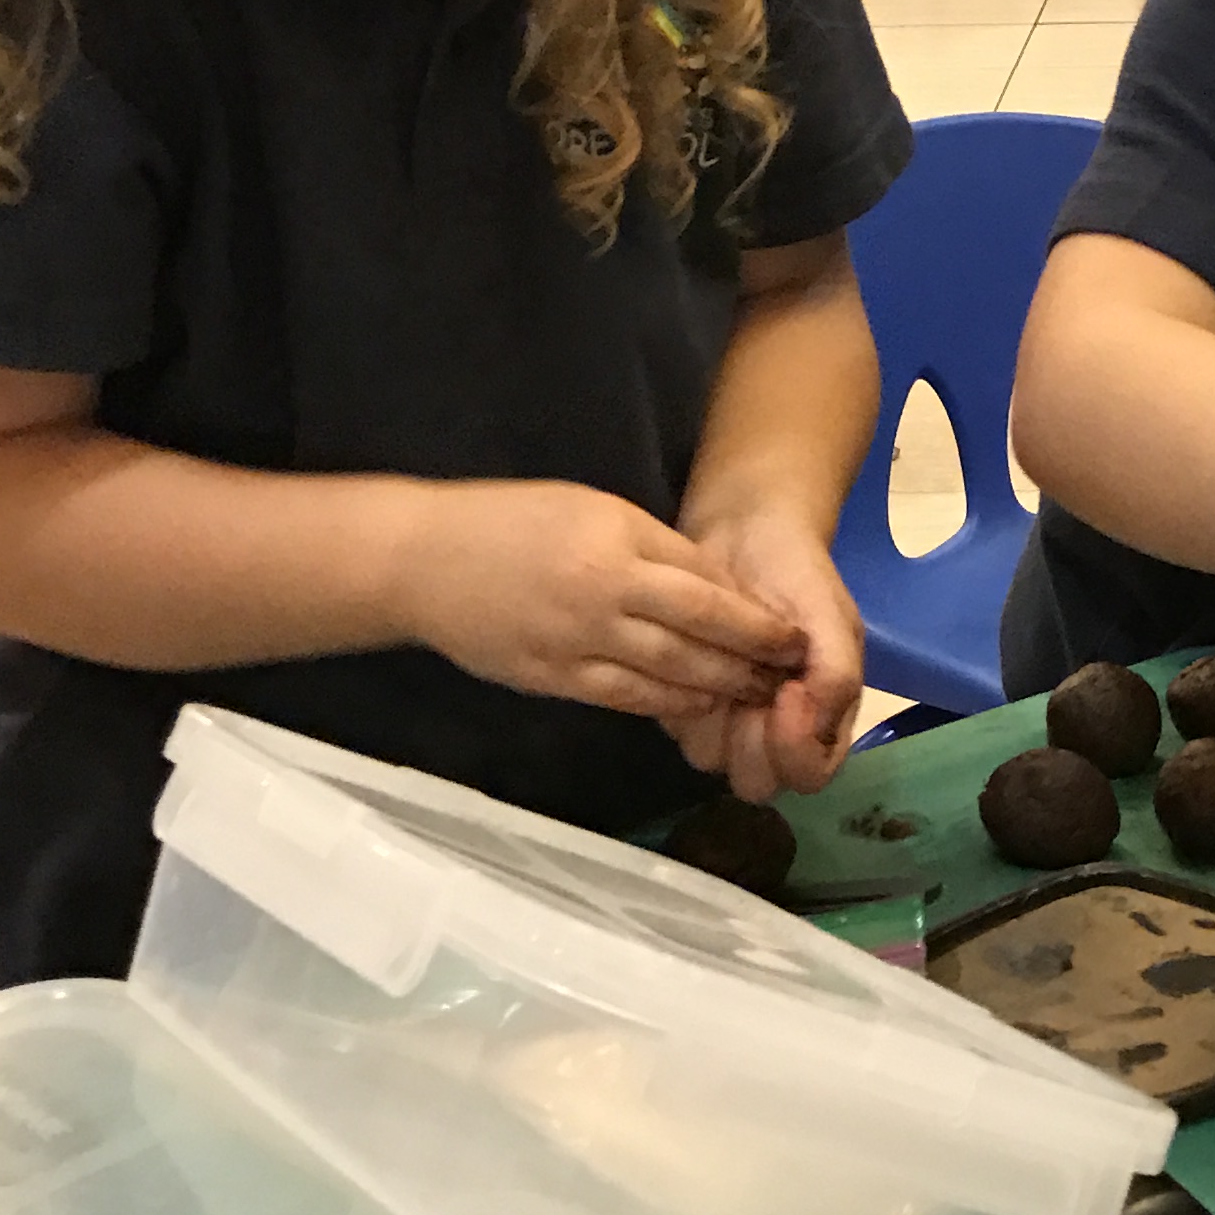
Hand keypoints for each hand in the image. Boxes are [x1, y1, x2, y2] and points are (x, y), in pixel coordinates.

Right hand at [396, 481, 806, 723]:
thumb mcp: (589, 508)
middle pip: (699, 632)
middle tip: (790, 673)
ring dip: (720, 687)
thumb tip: (710, 585)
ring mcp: (578, 640)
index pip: (704, 582)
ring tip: (756, 695)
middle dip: (752, 656)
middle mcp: (605, 592)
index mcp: (617, 540)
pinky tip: (695, 706)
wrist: (423, 560)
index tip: (788, 629)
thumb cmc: (510, 521)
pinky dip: (667, 705)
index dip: (751, 613)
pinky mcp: (554, 677)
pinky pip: (625, 698)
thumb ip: (648, 545)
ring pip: (669, 673)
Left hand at [668, 503, 867, 803]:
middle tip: (748, 689)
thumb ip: (836, 675)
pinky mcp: (683, 699)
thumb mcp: (833, 617)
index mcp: (821, 718)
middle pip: (758, 782)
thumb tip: (808, 722)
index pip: (810, 774)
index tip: (788, 695)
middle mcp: (773, 732)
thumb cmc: (799, 576)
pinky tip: (693, 659)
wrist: (746, 533)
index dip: (797, 750)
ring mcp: (725, 719)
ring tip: (721, 668)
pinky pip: (675, 725)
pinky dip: (682, 697)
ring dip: (714, 718)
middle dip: (752, 744)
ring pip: (711, 759)